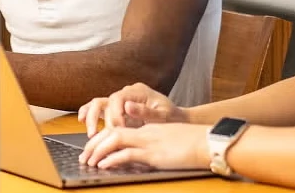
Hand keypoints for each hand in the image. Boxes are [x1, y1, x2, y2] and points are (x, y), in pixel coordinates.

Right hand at [78, 83, 187, 136]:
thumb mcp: (163, 116)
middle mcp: (126, 93)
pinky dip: (88, 114)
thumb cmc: (171, 117)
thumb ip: (146, 111)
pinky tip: (81, 122)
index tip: (118, 130)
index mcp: (137, 91)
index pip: (118, 99)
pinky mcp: (116, 109)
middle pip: (105, 101)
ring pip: (97, 103)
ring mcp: (119, 100)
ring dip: (91, 118)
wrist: (175, 119)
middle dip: (101, 120)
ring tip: (92, 134)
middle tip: (104, 136)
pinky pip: (98, 108)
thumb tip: (127, 106)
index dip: (115, 115)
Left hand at [78, 123, 211, 170]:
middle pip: (112, 132)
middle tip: (84, 157)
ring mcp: (149, 143)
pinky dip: (113, 159)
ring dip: (98, 151)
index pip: (119, 129)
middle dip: (94, 144)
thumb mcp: (171, 141)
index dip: (102, 138)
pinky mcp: (154, 154)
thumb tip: (144, 156)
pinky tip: (103, 165)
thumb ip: (156, 146)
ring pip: (115, 141)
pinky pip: (127, 154)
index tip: (92, 148)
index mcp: (149, 129)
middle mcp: (145, 133)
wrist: (210, 141)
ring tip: (88, 161)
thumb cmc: (195, 143)